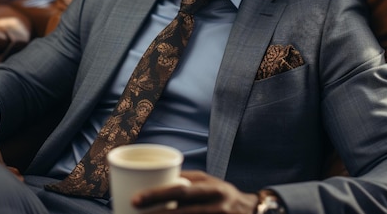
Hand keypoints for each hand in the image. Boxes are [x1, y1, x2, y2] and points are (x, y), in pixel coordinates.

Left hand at [132, 171, 258, 213]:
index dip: (157, 194)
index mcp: (209, 186)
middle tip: (136, 211)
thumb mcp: (207, 183)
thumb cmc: (221, 195)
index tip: (135, 199)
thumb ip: (186, 181)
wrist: (251, 211)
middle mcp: (215, 202)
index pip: (180, 189)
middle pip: (184, 211)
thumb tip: (155, 176)